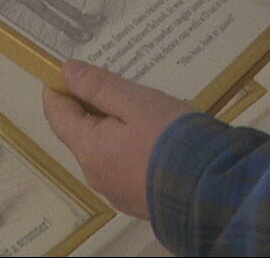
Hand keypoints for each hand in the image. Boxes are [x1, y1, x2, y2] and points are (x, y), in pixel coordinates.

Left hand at [42, 60, 191, 219]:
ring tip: (141, 107)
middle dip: (91, 106)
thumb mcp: (138, 102)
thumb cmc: (172, 139)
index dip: (59, 88)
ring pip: (103, 150)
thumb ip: (101, 87)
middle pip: (80, 133)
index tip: (71, 68)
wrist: (212, 191)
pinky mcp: (137, 200)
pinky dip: (128, 147)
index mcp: (89, 150)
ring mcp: (116, 192)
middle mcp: (95, 175)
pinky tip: (154, 136)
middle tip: (118, 82)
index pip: (57, 114)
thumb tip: (67, 72)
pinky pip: (123, 166)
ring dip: (113, 127)